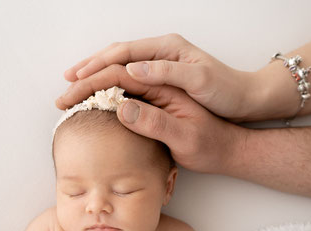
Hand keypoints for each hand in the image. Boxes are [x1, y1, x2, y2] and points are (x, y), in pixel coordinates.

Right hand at [57, 33, 260, 120]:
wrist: (246, 101)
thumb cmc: (225, 93)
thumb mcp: (198, 85)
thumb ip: (164, 79)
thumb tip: (128, 75)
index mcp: (167, 50)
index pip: (122, 56)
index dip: (96, 70)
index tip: (75, 84)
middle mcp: (161, 53)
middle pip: (115, 57)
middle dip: (88, 71)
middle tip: (65, 87)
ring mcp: (161, 65)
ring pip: (119, 66)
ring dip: (96, 76)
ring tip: (74, 87)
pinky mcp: (163, 78)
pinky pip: (128, 77)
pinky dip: (110, 84)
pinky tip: (101, 95)